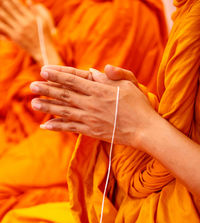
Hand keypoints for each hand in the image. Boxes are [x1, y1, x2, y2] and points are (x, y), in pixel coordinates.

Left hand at [0, 0, 58, 63]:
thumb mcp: (45, 20)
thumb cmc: (45, 35)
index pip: (18, 4)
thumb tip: (28, 1)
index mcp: (31, 17)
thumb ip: (37, 9)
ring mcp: (19, 30)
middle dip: (3, 2)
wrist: (43, 51)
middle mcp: (24, 23)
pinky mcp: (15, 37)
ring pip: (5, 16)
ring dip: (0, 9)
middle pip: (10, 8)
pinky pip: (4, 28)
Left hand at [30, 65, 156, 148]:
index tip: (44, 71)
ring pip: (64, 111)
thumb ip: (113, 75)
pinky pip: (71, 128)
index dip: (57, 75)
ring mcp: (90, 118)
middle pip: (64, 95)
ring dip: (47, 107)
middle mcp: (91, 103)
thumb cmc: (139, 105)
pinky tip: (45, 125)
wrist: (144, 130)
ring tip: (34, 103)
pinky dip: (57, 126)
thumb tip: (94, 71)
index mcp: (100, 90)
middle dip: (47, 89)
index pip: (73, 80)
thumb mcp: (130, 84)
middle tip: (32, 86)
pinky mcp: (91, 131)